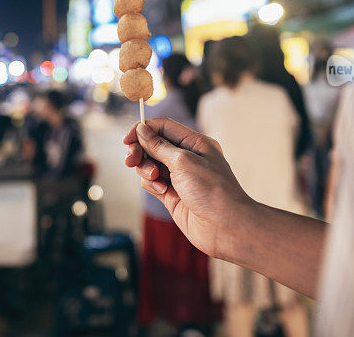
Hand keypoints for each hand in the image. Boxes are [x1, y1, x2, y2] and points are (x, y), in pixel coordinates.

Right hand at [124, 118, 253, 260]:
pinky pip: (152, 183)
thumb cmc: (212, 191)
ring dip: (146, 169)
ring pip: (150, 165)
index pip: (163, 127)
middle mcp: (186, 158)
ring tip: (155, 178)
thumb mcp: (183, 161)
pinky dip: (151, 184)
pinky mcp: (172, 194)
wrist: (225, 226)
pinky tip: (161, 190)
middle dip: (140, 151)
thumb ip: (159, 145)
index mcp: (194, 143)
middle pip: (153, 145)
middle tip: (131, 160)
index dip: (144, 129)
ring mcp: (179, 177)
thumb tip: (142, 130)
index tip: (128, 139)